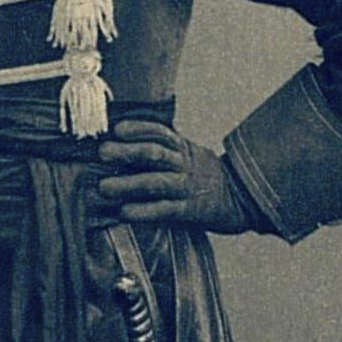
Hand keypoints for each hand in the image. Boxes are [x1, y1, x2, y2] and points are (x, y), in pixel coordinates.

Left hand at [91, 120, 252, 232]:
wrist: (239, 197)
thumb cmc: (201, 175)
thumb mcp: (185, 153)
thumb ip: (158, 149)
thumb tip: (115, 148)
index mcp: (181, 147)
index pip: (159, 132)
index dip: (138, 129)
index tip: (117, 129)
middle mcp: (183, 164)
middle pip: (154, 153)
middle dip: (126, 152)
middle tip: (103, 153)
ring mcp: (186, 187)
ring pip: (156, 182)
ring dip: (128, 184)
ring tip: (104, 188)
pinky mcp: (189, 211)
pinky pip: (165, 210)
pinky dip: (144, 211)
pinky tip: (125, 212)